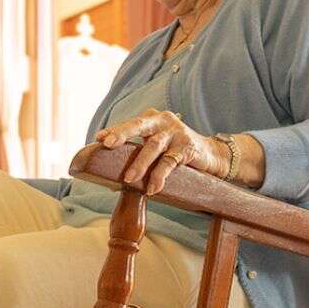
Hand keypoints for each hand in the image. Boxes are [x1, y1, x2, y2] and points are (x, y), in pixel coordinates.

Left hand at [94, 109, 226, 194]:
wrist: (210, 154)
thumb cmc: (175, 151)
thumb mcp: (156, 147)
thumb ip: (137, 155)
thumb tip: (110, 181)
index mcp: (151, 119)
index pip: (129, 124)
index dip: (114, 130)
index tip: (98, 138)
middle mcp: (163, 121)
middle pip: (139, 125)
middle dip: (122, 133)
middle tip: (108, 143)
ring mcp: (176, 132)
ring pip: (153, 146)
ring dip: (140, 163)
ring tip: (128, 178)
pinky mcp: (187, 147)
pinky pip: (169, 162)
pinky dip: (159, 176)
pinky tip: (152, 188)